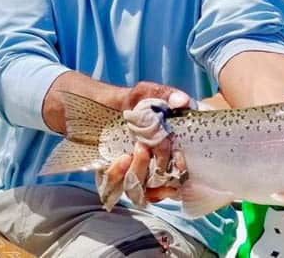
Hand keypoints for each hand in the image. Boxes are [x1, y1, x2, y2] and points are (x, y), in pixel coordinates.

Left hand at [97, 84, 191, 209]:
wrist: (101, 105)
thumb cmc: (132, 102)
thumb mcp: (148, 94)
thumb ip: (166, 96)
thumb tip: (182, 101)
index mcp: (169, 153)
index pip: (180, 175)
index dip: (181, 174)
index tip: (180, 161)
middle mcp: (153, 168)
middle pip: (162, 185)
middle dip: (160, 170)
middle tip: (153, 148)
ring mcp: (134, 174)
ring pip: (140, 189)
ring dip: (141, 170)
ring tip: (139, 149)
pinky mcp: (114, 177)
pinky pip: (116, 186)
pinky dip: (120, 174)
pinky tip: (121, 159)